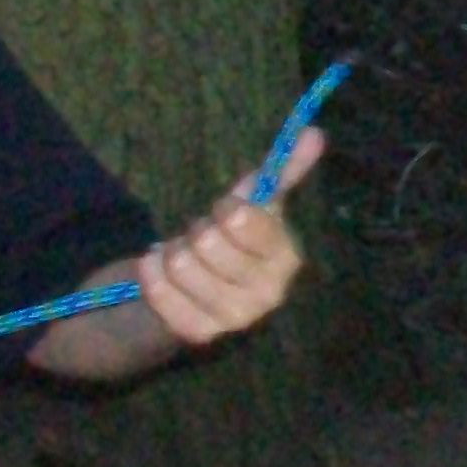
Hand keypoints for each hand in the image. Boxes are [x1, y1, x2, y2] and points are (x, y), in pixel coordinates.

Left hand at [134, 128, 323, 346]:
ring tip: (184, 259)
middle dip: (196, 232)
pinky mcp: (200, 333)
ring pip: (180, 263)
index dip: (224, 209)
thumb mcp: (254, 206)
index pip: (241, 218)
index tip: (224, 214)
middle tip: (202, 242)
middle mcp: (269, 293)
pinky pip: (158, 288)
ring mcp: (236, 318)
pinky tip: (163, 275)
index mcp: (287, 258)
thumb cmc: (230, 244)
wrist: (197, 294)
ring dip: (171, 253)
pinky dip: (151, 273)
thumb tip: (315, 133)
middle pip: (206, 241)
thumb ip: (283, 172)